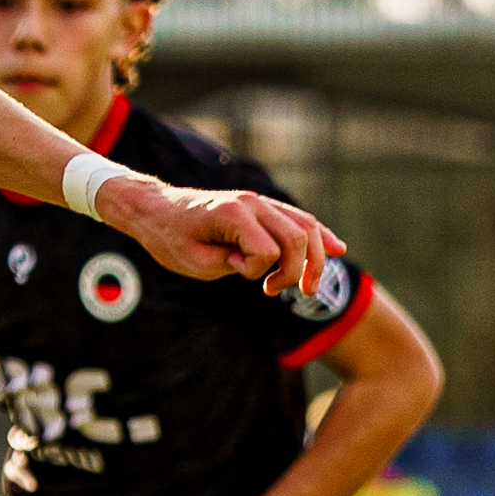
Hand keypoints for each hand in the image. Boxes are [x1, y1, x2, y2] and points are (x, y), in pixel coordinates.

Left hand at [98, 177, 338, 297]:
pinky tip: (338, 249)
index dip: (255, 272)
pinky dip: (319, 236)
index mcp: (234, 213)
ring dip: (314, 259)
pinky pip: (299, 219)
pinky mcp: (262, 208)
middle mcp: (253, 202)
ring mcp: (260, 202)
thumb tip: (263, 266)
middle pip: (297, 237)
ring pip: (306, 227)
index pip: (267, 251)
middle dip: (295, 271)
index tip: (232, 272)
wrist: (156, 209)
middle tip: (274, 293)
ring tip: (308, 288)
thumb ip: (231, 265)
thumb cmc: (170, 238)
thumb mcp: (194, 262)